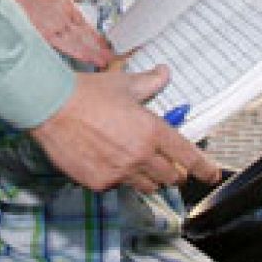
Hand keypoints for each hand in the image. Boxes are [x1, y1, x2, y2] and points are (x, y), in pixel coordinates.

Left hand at [9, 0, 114, 67]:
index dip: (97, 36)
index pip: (85, 26)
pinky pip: (63, 45)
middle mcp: (60, 22)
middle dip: (98, 49)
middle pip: (83, 39)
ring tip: (104, 61)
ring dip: (91, 53)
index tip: (109, 43)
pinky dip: (76, 51)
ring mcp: (53, 29)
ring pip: (76, 44)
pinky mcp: (43, 34)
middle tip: (112, 58)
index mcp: (66, 9)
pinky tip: (86, 57)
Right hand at [29, 67, 221, 193]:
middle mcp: (140, 156)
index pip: (188, 156)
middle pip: (171, 177)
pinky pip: (118, 187)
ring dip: (149, 178)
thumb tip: (164, 74)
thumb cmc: (86, 93)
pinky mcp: (99, 183)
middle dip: (174, 172)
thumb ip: (149, 83)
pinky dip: (119, 178)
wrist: (50, 107)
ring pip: (147, 186)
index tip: (211, 174)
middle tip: (169, 165)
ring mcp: (119, 172)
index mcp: (152, 131)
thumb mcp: (123, 84)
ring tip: (139, 164)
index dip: (204, 168)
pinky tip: (109, 162)